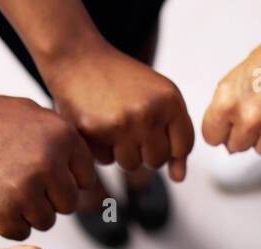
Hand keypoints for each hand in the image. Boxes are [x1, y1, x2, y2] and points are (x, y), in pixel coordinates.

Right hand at [0, 91, 94, 238]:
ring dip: (29, 211)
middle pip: (67, 205)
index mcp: (64, 138)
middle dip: (49, 197)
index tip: (40, 167)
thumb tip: (92, 186)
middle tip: (22, 181)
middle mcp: (48, 164)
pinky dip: (8, 221)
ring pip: (46, 221)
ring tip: (7, 187)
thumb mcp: (40, 118)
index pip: (85, 181)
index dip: (64, 177)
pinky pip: (20, 231)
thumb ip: (69, 147)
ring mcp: (23, 189)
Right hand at [47, 45, 193, 180]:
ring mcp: (121, 124)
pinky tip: (97, 124)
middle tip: (130, 124)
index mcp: (171, 101)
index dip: (168, 143)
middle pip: (157, 161)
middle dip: (145, 150)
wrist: (78, 58)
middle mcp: (148, 113)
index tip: (154, 127)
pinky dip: (101, 149)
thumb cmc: (122, 80)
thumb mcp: (158, 98)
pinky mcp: (94, 132)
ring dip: (122, 152)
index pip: (182, 147)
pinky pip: (106, 161)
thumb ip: (176, 137)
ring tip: (113, 123)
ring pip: (132, 165)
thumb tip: (179, 178)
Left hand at [202, 8, 260, 154]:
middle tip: (260, 109)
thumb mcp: (234, 80)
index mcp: (227, 101)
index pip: (212, 137)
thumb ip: (224, 112)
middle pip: (236, 146)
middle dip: (245, 132)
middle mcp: (250, 117)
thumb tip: (226, 145)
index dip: (222, 129)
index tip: (231, 122)